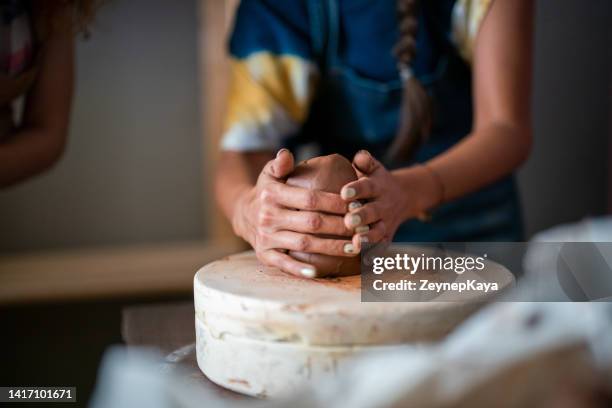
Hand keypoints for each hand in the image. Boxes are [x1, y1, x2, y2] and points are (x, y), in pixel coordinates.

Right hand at [233, 149, 354, 277]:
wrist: (243, 214)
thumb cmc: (267, 191)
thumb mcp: (269, 174)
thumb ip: (280, 164)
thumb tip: (286, 154)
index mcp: (272, 194)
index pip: (309, 199)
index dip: (334, 202)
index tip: (355, 205)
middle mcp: (268, 216)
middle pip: (311, 223)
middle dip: (339, 226)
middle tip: (362, 229)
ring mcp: (266, 237)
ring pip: (303, 243)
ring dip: (330, 247)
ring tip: (354, 248)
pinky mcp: (264, 254)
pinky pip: (284, 263)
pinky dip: (300, 269)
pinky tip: (318, 272)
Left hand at [340, 150, 440, 247]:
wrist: (404, 196)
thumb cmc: (376, 180)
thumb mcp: (374, 168)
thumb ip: (365, 161)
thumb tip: (358, 156)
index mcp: (377, 187)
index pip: (366, 187)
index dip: (356, 190)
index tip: (344, 193)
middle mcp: (383, 205)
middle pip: (373, 212)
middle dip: (361, 217)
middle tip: (349, 220)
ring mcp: (386, 222)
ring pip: (378, 231)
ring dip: (368, 238)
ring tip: (356, 242)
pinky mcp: (387, 236)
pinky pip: (383, 246)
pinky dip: (376, 254)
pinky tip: (366, 262)